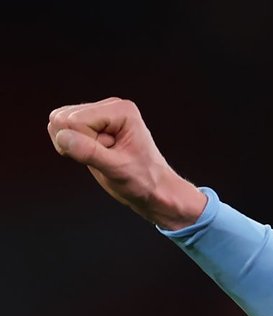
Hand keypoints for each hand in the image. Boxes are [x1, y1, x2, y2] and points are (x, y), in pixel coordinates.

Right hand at [47, 98, 207, 230]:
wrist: (153, 190)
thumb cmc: (144, 180)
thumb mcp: (117, 170)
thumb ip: (89, 152)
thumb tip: (62, 136)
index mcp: (120, 110)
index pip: (74, 121)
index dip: (85, 144)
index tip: (111, 156)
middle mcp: (108, 106)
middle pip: (62, 118)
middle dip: (78, 143)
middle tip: (106, 156)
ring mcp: (97, 114)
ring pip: (57, 123)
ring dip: (74, 145)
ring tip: (103, 156)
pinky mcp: (89, 124)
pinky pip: (59, 130)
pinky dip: (71, 146)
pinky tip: (95, 154)